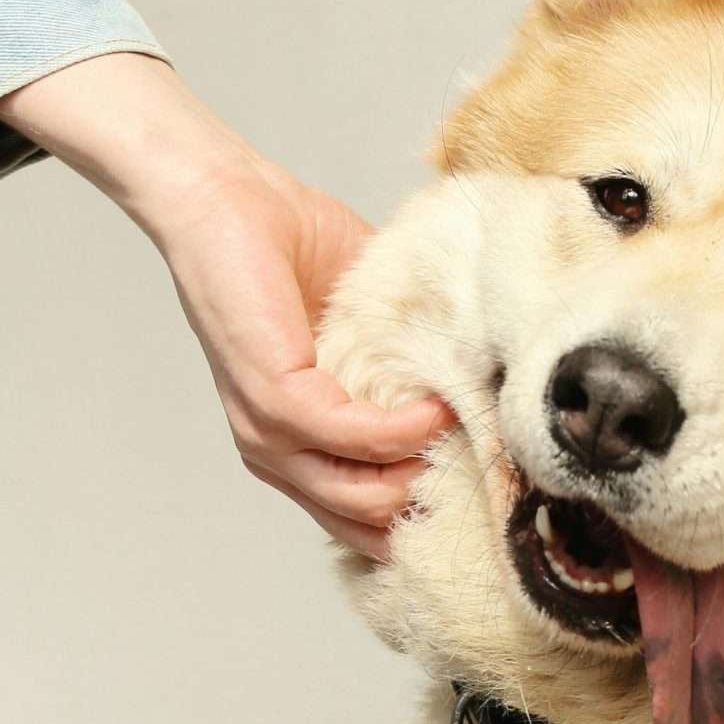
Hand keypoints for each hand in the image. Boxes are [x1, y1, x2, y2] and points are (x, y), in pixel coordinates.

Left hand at [0, 54, 452, 556]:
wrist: (229, 198)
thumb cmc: (289, 245)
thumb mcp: (367, 321)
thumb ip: (411, 357)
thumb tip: (485, 374)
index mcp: (300, 444)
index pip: (367, 521)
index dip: (428, 518)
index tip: (489, 492)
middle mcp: (280, 455)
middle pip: (371, 526)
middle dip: (437, 509)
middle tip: (494, 470)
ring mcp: (270, 434)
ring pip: (364, 497)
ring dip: (427, 469)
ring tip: (472, 432)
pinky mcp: (272, 399)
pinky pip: (352, 437)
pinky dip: (403, 428)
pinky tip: (437, 406)